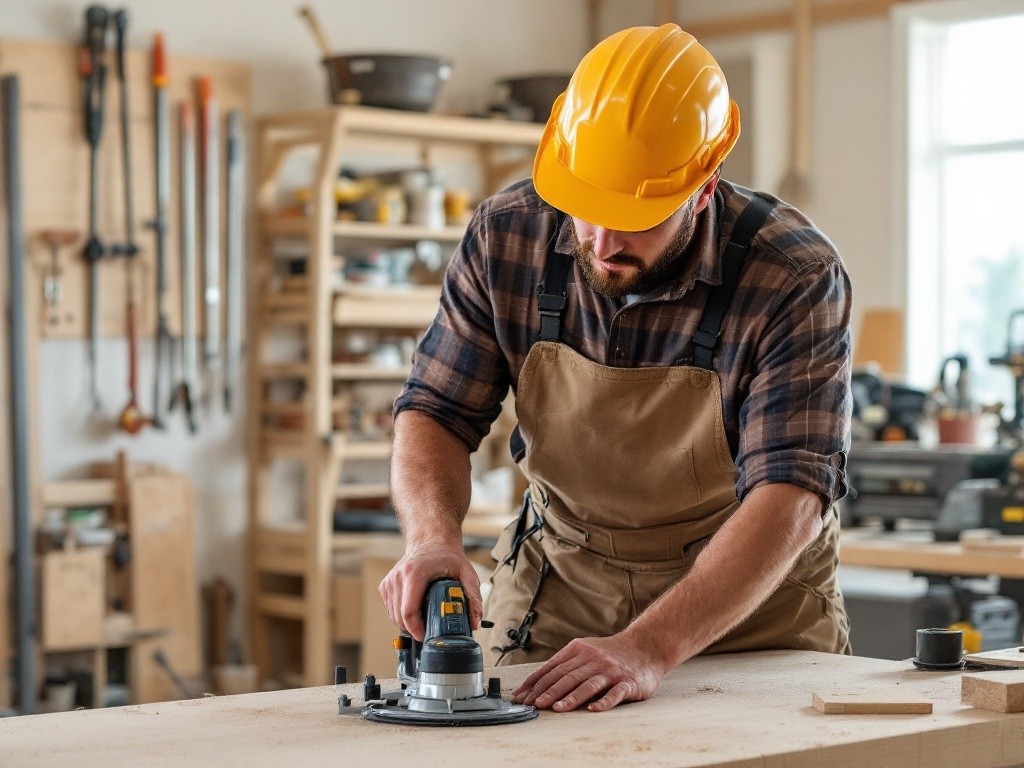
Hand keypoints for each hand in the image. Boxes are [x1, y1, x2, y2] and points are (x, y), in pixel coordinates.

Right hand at [378, 543, 481, 640]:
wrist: (430, 542)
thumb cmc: (447, 557)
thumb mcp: (466, 572)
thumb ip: (473, 596)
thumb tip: (475, 622)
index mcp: (414, 573)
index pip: (408, 611)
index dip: (416, 629)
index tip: (426, 636)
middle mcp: (398, 577)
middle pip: (399, 617)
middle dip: (414, 630)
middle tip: (429, 631)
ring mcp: (390, 581)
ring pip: (393, 616)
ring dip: (407, 624)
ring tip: (424, 620)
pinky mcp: (386, 585)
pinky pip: (391, 610)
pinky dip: (401, 616)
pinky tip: (415, 611)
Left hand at [512, 634, 669, 712]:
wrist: (645, 647)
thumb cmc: (610, 653)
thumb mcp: (585, 651)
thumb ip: (564, 664)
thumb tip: (536, 683)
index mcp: (579, 650)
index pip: (553, 668)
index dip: (536, 682)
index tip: (522, 696)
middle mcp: (594, 659)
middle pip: (567, 676)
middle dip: (548, 691)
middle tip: (534, 704)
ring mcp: (611, 671)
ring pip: (588, 684)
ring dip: (571, 697)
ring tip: (557, 708)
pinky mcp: (628, 682)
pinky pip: (615, 693)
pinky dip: (604, 702)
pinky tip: (593, 709)